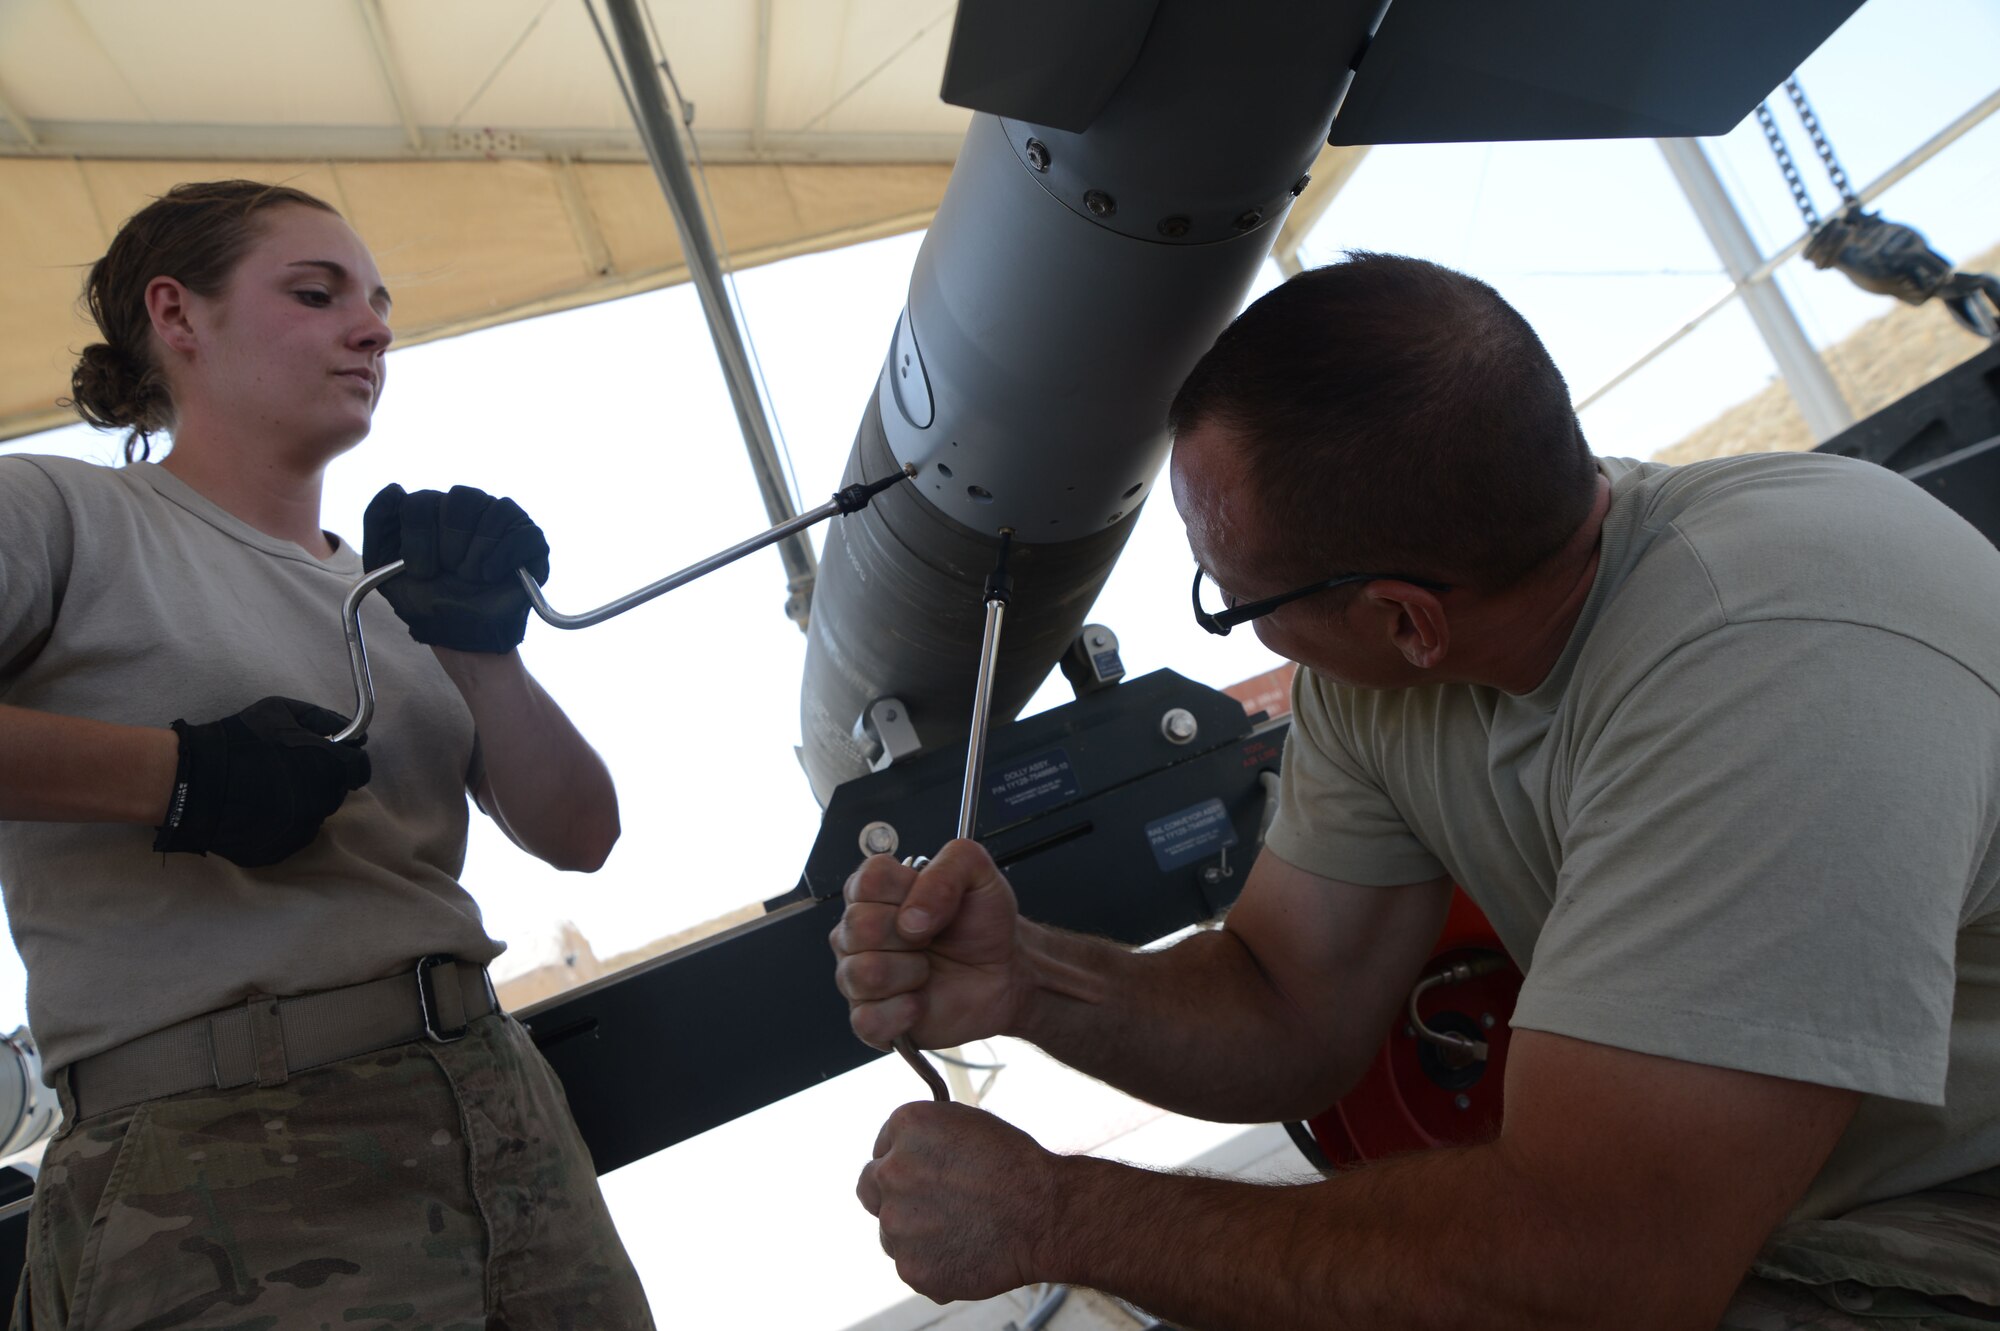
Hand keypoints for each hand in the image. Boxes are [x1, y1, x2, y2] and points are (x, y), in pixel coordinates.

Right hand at [152, 697, 370, 867]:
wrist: (193, 780)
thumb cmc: (240, 739)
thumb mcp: (282, 712)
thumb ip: (324, 720)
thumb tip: (354, 735)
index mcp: (330, 768)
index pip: (360, 770)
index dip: (347, 762)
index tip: (329, 758)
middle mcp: (323, 802)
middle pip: (334, 793)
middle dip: (320, 781)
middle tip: (288, 770)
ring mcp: (301, 830)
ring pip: (313, 816)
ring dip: (301, 803)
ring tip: (267, 791)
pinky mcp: (279, 850)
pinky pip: (290, 836)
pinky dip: (281, 824)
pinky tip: (256, 810)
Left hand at [363, 484, 549, 652]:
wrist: (459, 635)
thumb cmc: (423, 600)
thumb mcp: (384, 565)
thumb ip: (379, 522)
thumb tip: (395, 488)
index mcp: (436, 508)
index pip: (423, 501)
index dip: (419, 538)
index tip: (421, 571)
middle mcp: (471, 508)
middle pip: (462, 498)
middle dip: (451, 545)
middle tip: (451, 572)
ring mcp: (503, 522)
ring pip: (497, 510)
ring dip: (478, 553)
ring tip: (472, 578)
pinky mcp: (532, 543)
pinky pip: (525, 533)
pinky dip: (505, 556)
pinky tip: (491, 576)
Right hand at [831, 839, 1025, 1050]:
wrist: (1003, 973)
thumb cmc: (982, 924)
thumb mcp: (978, 873)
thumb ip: (949, 866)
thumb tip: (910, 918)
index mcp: (874, 893)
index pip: (867, 881)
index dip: (907, 892)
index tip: (933, 905)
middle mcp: (856, 933)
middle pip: (859, 926)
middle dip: (913, 936)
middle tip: (932, 940)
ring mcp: (857, 977)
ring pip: (862, 973)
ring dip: (911, 973)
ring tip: (927, 971)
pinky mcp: (869, 1020)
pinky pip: (866, 1020)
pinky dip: (903, 1012)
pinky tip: (921, 1003)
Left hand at [858, 1102, 1060, 1301]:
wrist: (1044, 1213)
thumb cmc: (1015, 1165)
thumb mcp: (967, 1124)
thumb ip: (926, 1138)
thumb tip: (907, 1151)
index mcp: (905, 1126)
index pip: (882, 1148)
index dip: (905, 1162)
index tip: (926, 1174)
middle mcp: (890, 1171)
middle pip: (870, 1188)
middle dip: (894, 1196)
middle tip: (931, 1205)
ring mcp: (896, 1223)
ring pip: (891, 1232)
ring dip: (915, 1233)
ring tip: (962, 1229)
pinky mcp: (910, 1267)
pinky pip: (913, 1265)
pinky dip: (935, 1263)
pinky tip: (967, 1251)